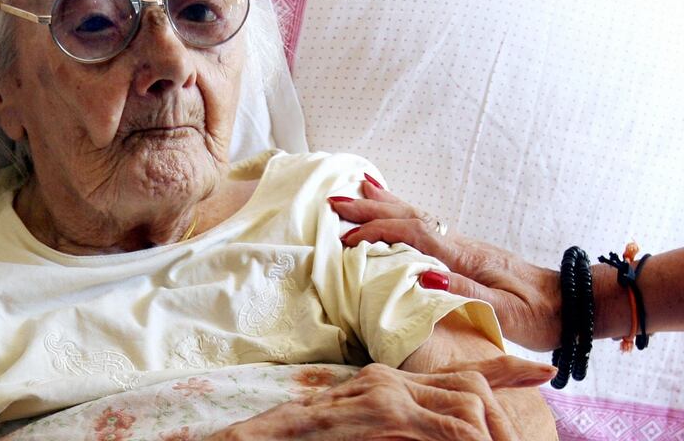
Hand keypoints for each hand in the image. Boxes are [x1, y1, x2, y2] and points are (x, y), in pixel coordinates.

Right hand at [206, 355, 554, 440]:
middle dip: (504, 420)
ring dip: (491, 435)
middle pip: (472, 388)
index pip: (457, 372)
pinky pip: (449, 428)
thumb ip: (403, 426)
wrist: (262, 440)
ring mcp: (387, 396)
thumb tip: (449, 429)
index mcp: (387, 382)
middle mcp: (389, 381)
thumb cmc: (309, 440)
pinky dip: (469, 440)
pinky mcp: (385, 416)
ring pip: (468, 407)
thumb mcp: (365, 427)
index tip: (542, 371)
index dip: (504, 370)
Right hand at [330, 182, 561, 350]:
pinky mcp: (464, 252)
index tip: (348, 238)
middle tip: (334, 201)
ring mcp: (462, 245)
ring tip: (357, 188)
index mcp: (465, 257)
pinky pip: (424, 226)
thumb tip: (425, 274)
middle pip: (408, 217)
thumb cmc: (539, 313)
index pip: (414, 236)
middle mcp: (460, 245)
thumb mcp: (505, 310)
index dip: (379, 233)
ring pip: (415, 216)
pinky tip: (393, 209)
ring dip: (383, 204)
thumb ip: (464, 290)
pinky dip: (402, 212)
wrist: (571, 304)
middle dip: (370, 209)